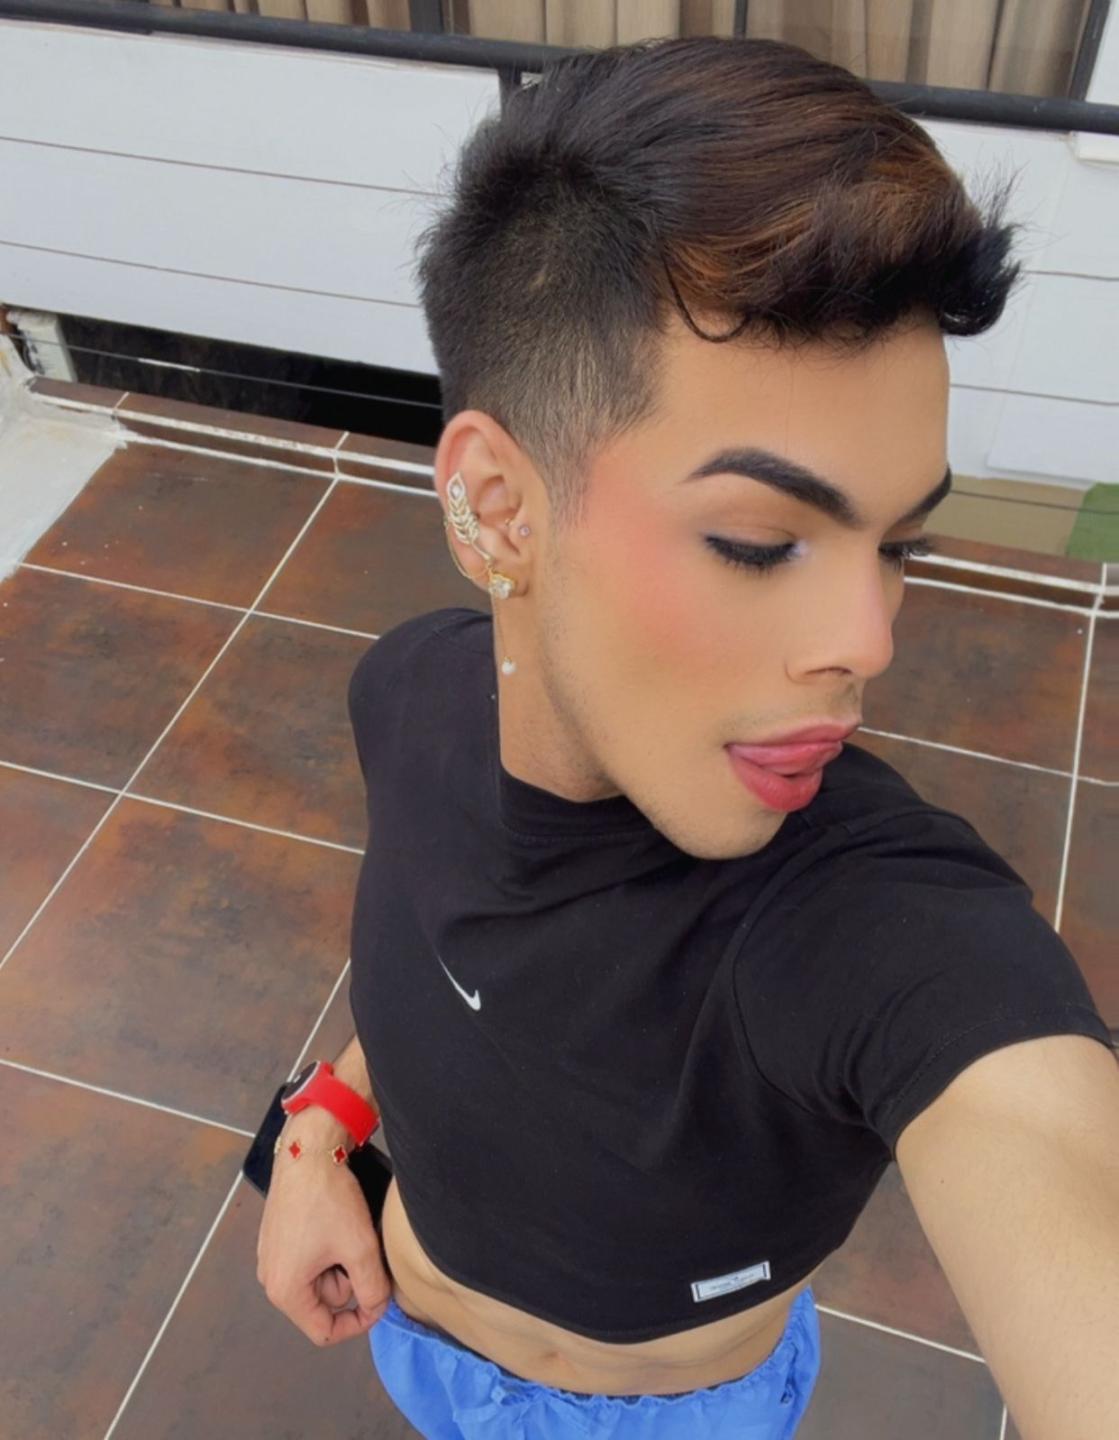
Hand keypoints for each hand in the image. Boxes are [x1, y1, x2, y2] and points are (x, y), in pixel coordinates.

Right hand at [256, 1145, 391, 1346]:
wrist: (307, 1152)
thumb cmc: (328, 1200)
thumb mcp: (360, 1248)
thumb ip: (373, 1289)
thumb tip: (376, 1306)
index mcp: (286, 1291)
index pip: (324, 1331)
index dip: (358, 1323)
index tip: (379, 1301)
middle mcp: (271, 1279)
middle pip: (322, 1302)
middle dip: (349, 1280)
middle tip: (362, 1247)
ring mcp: (270, 1256)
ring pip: (318, 1277)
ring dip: (339, 1261)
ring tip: (348, 1230)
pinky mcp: (275, 1236)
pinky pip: (308, 1257)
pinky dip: (327, 1247)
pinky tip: (334, 1221)